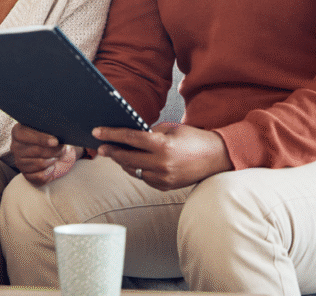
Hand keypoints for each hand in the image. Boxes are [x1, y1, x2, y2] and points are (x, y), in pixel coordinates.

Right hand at [10, 123, 81, 185]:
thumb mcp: (53, 131)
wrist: (61, 154)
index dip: (40, 138)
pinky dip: (50, 172)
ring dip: (53, 161)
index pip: (23, 135)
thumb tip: (55, 137)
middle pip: (35, 150)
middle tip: (62, 150)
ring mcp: (19, 162)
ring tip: (57, 157)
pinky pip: (39, 176)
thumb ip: (50, 130)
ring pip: (39, 163)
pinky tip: (52, 167)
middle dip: (53, 151)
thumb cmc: (55, 140)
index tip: (55, 141)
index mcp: (18, 132)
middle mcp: (16, 147)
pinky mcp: (26, 175)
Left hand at [93, 122, 232, 190]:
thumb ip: (150, 133)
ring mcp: (164, 178)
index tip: (97, 132)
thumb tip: (129, 136)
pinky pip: (144, 178)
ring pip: (133, 170)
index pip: (130, 139)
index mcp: (163, 146)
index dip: (111, 134)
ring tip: (115, 153)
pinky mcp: (166, 187)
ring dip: (123, 162)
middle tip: (101, 146)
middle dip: (112, 151)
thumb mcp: (171, 129)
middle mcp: (162, 164)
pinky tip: (133, 163)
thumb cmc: (194, 138)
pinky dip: (137, 170)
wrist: (218, 157)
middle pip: (127, 158)